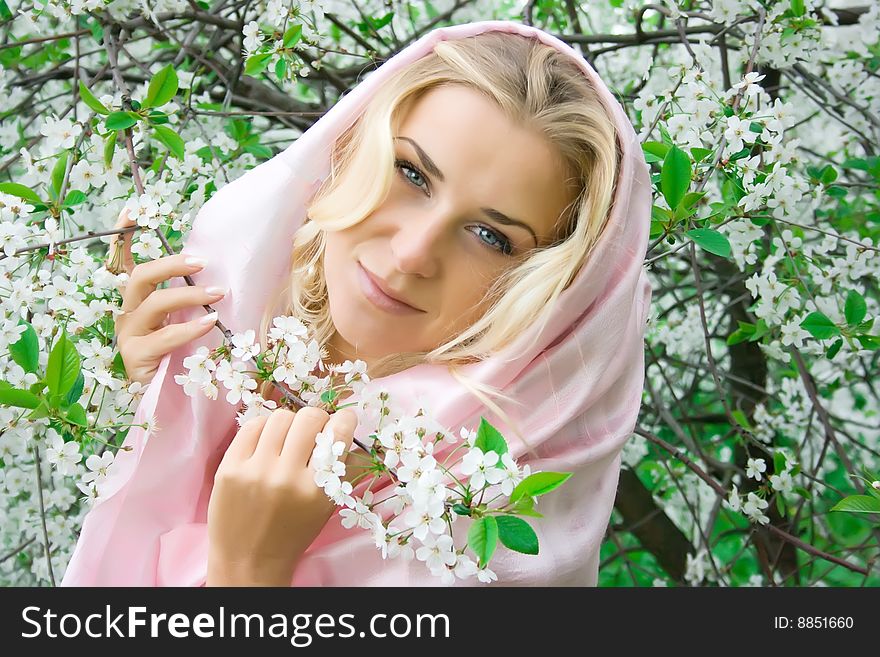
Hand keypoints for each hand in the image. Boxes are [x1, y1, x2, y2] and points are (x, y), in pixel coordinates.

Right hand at [110, 208, 225, 385]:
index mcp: (139, 301)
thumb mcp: (188, 322)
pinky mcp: (136, 357)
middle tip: (203, 263)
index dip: (124, 236)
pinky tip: (210, 323)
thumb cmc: (183, 356)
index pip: (125, 262)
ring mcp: (129, 335)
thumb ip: (194, 301)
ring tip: (218, 295)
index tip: (134, 211)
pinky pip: (164, 337)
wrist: (169, 401)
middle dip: (172, 264)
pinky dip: (190, 328)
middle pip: (140, 276)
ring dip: (189, 295)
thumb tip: (224, 277)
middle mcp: (129, 313)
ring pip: (153, 302)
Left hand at [206, 406, 357, 585]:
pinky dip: (264, 428)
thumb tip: (345, 424)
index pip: (338, 434)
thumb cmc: (293, 532)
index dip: (345, 419)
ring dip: (290, 424)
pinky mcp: (229, 468)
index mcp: (317, 490)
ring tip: (286, 440)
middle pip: (309, 418)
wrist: (248, 561)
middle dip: (317, 420)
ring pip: (281, 417)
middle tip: (313, 432)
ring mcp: (255, 471)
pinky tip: (266, 442)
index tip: (343, 420)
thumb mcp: (325, 505)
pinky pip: (252, 426)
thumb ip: (338, 468)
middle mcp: (286, 478)